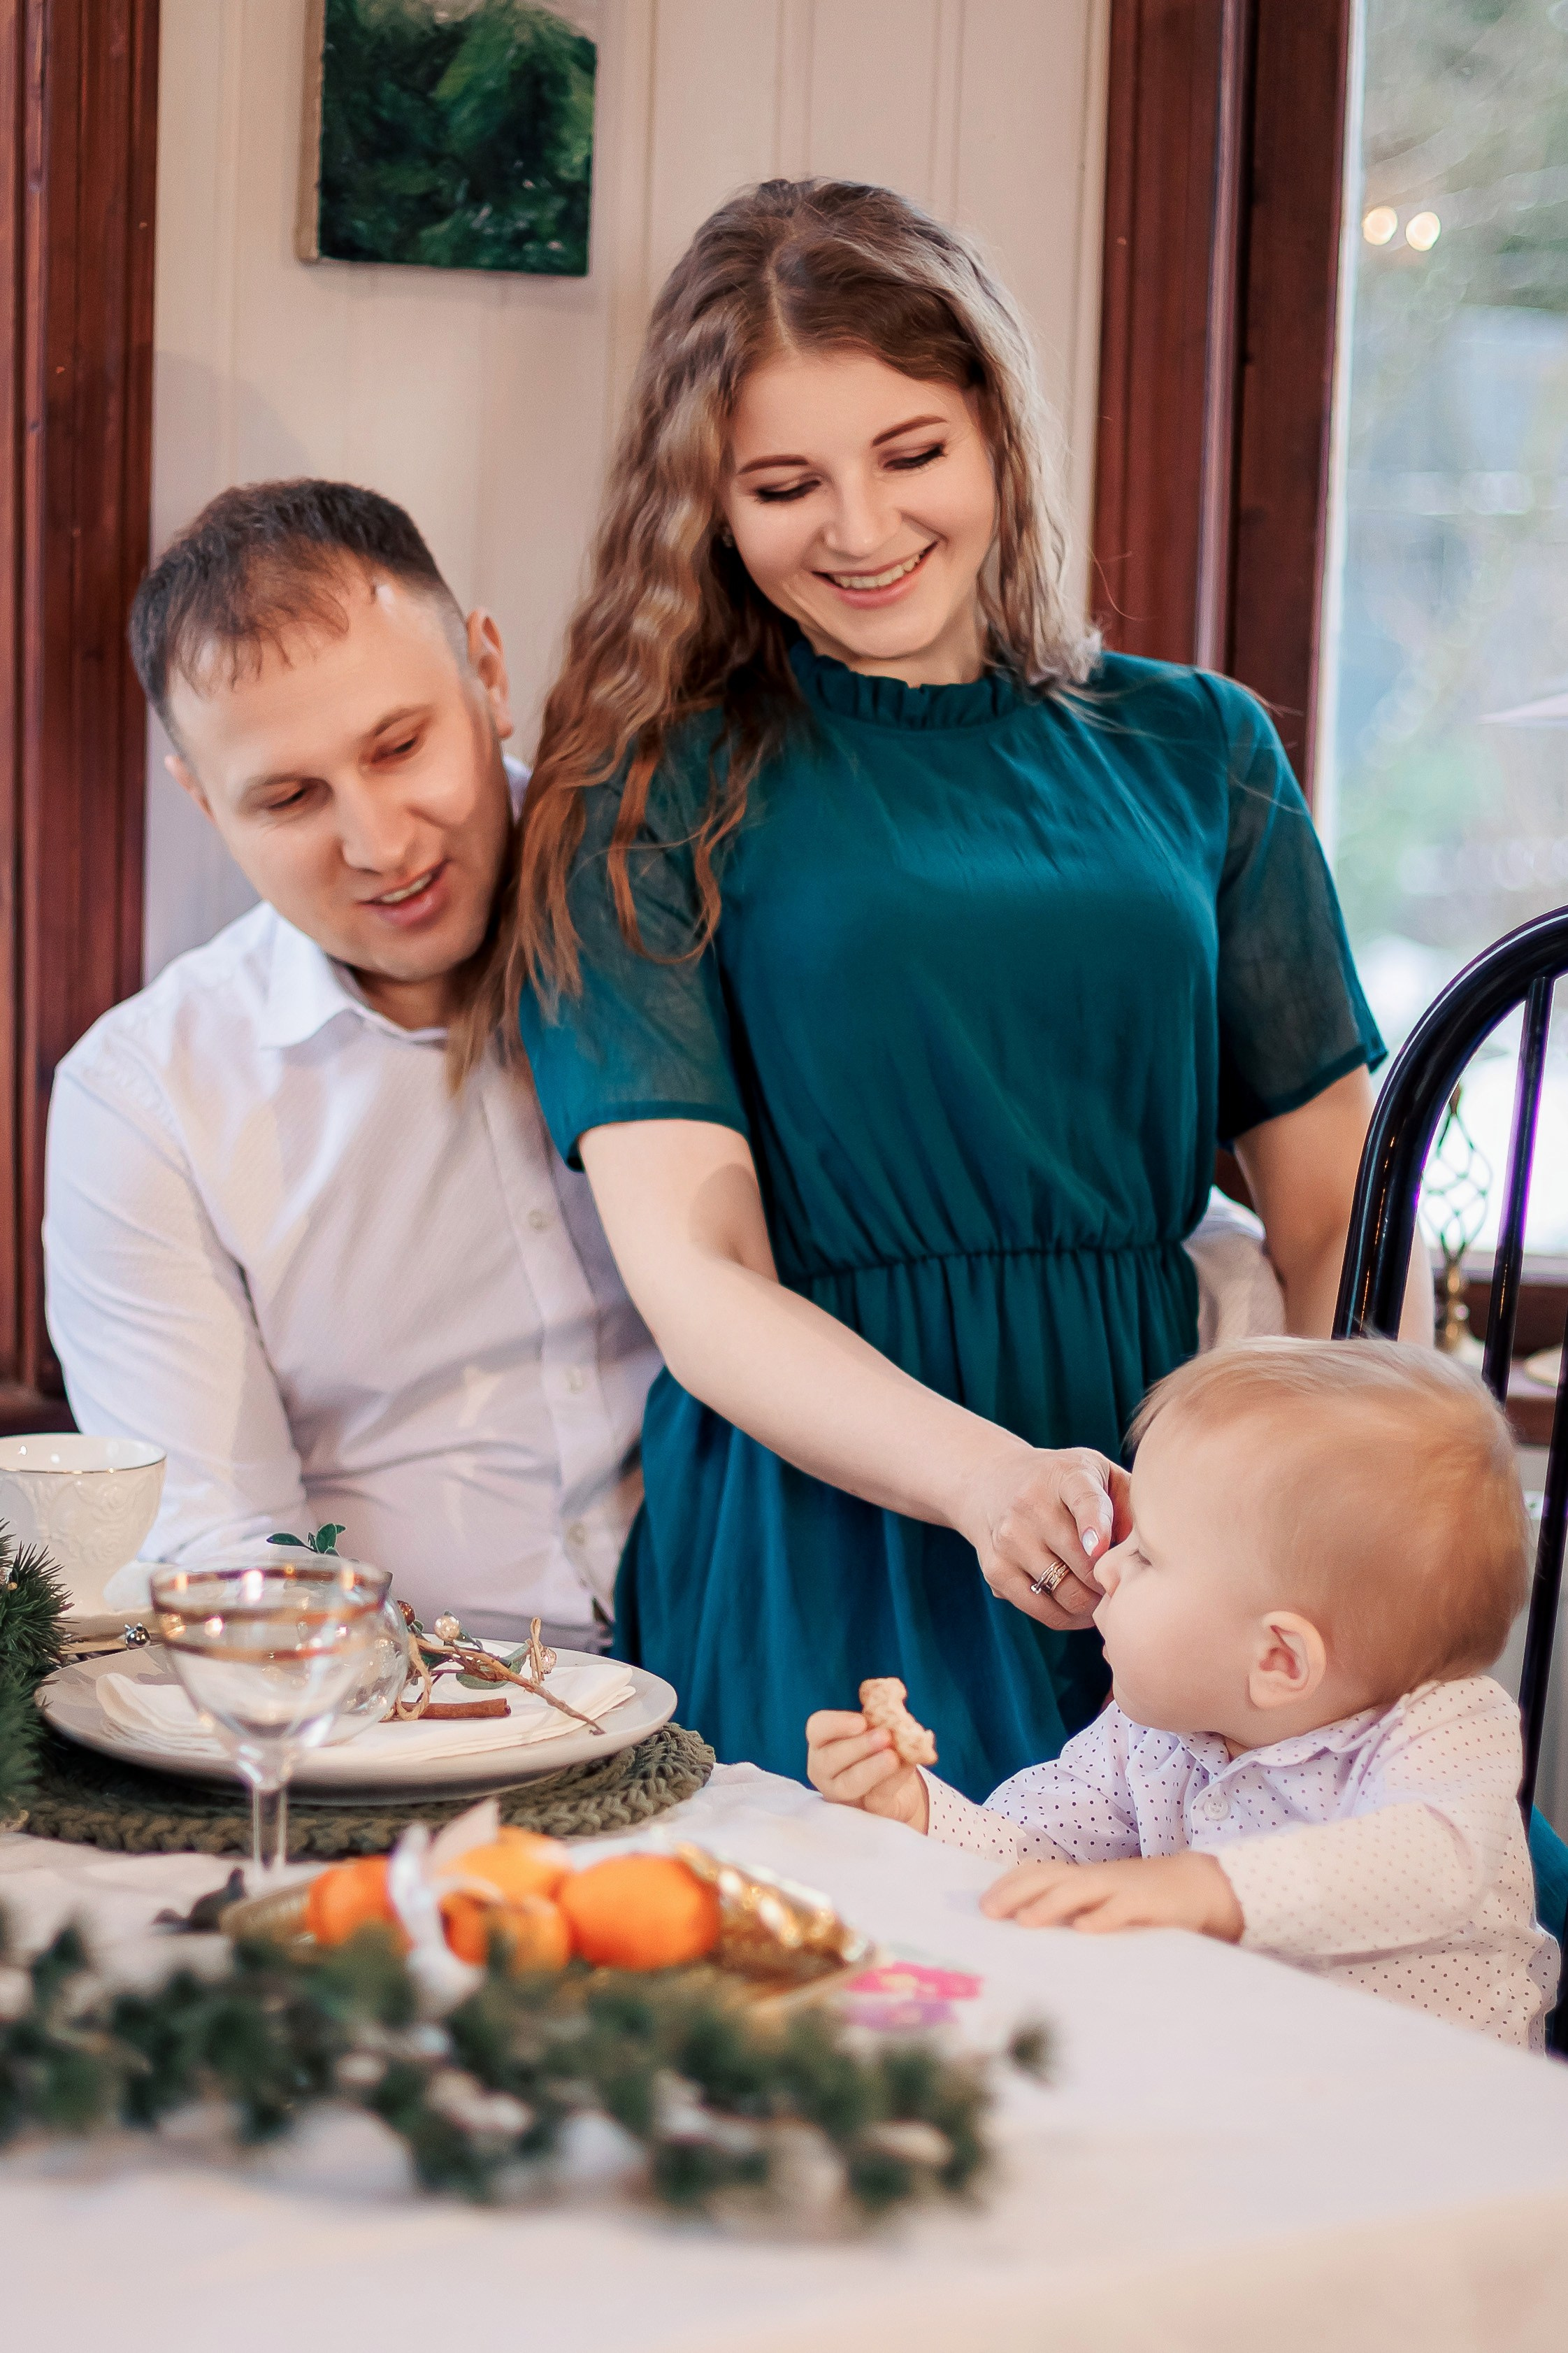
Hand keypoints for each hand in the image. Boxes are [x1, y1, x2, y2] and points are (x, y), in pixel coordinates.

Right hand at [805, 1709, 929, 1831]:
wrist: (901, 1785)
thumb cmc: (882, 1748)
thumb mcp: (880, 1729)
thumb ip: (882, 1717)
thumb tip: (893, 1702)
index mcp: (824, 1742)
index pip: (817, 1729)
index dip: (836, 1724)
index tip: (861, 1721)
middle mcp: (825, 1769)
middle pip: (828, 1759)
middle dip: (857, 1747)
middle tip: (885, 1736)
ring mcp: (841, 1795)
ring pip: (847, 1784)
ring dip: (870, 1768)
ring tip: (893, 1757)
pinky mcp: (865, 1812)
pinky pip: (875, 1798)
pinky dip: (891, 1781)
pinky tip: (905, 1767)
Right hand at [957, 1442, 1131, 1628]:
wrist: (992, 1481)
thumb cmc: (1063, 1483)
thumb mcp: (1096, 1473)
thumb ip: (1127, 1502)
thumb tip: (1146, 1551)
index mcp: (1065, 1475)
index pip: (1082, 1500)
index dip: (1092, 1524)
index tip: (1100, 1547)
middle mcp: (1030, 1505)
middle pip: (1081, 1563)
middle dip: (1110, 1583)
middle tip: (1124, 1587)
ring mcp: (1009, 1540)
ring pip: (1065, 1593)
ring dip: (1092, 1605)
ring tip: (1104, 1598)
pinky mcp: (995, 1570)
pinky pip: (1042, 1610)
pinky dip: (1068, 1618)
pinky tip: (1080, 1608)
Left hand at [980, 1851, 1243, 1938]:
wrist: (1196, 1883)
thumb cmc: (1140, 1895)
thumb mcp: (1102, 1896)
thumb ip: (1073, 1905)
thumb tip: (1029, 1922)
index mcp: (1083, 1875)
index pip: (1038, 1871)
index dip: (1009, 1884)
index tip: (983, 1903)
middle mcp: (1096, 1877)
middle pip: (1050, 1877)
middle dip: (1017, 1892)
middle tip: (989, 1913)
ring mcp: (1121, 1887)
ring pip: (1080, 1890)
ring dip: (1050, 1904)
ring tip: (1025, 1921)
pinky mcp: (1148, 1903)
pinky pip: (1122, 1909)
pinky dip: (1103, 1917)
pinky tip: (1084, 1930)